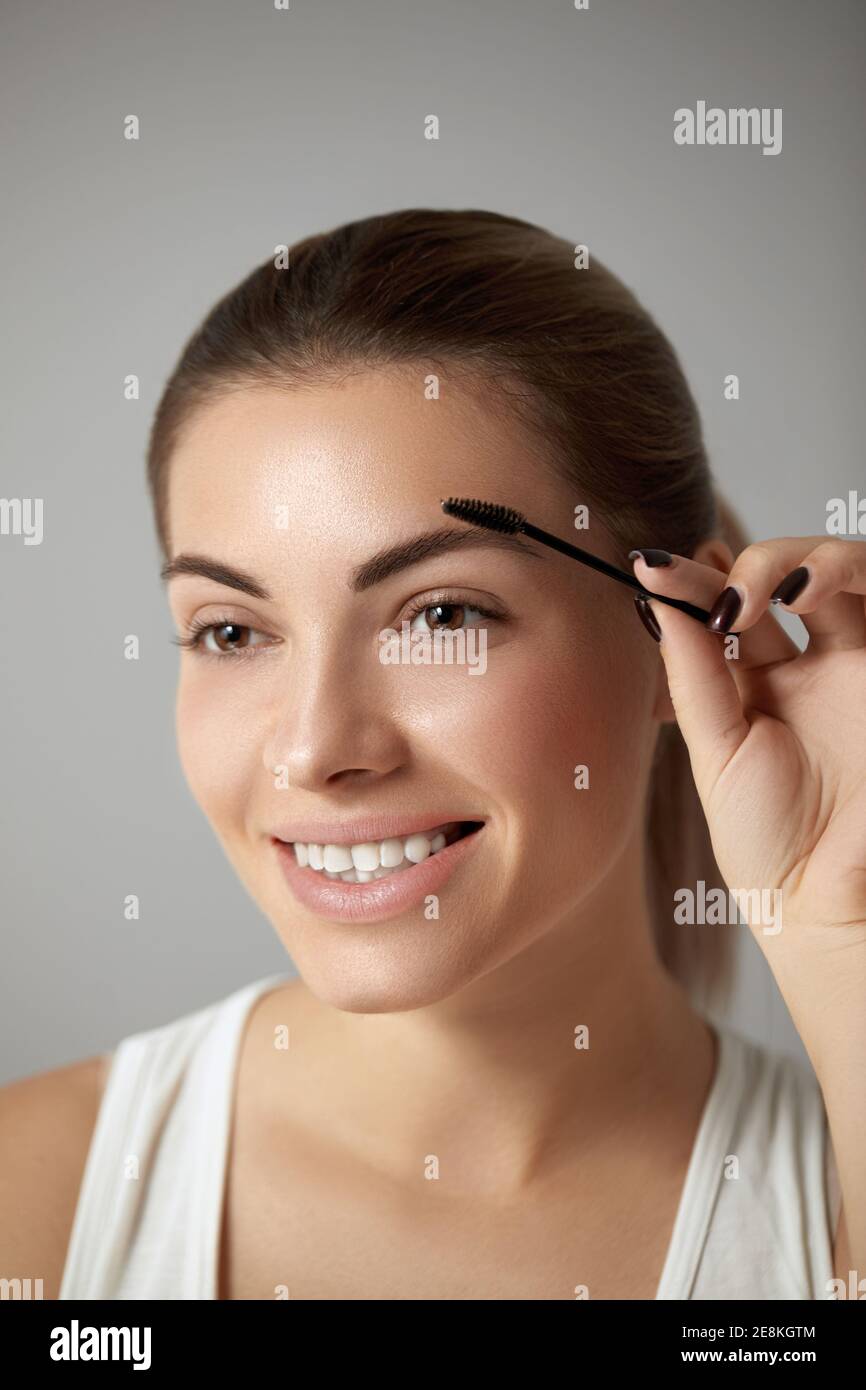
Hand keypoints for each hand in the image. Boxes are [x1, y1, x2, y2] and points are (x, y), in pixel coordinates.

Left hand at [631, 536, 865, 961]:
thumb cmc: (770, 844)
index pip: (728, 606)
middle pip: (790, 576)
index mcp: (760, 685)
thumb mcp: (716, 751)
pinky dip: (853, 577)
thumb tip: (653, 597)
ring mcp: (861, 669)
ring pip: (851, 574)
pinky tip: (809, 596)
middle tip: (727, 598)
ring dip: (813, 560)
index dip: (696, 581)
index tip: (654, 569)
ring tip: (779, 592)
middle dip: (758, 563)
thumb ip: (693, 674)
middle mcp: (815, 667)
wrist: (826, 906)